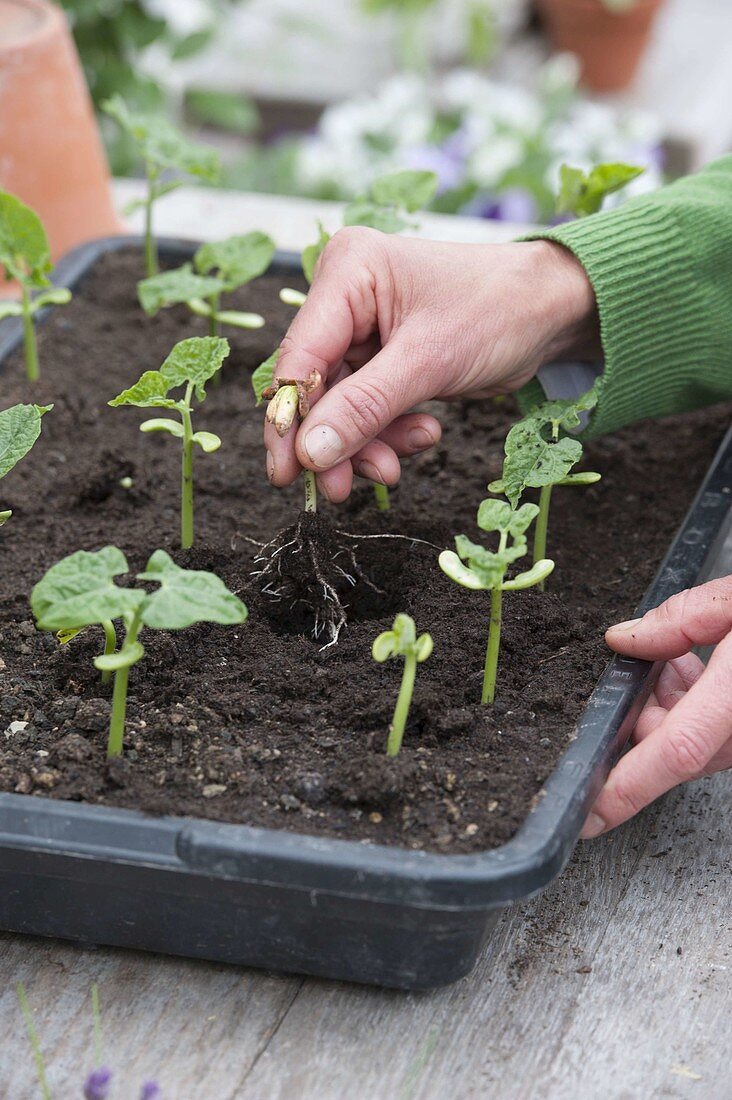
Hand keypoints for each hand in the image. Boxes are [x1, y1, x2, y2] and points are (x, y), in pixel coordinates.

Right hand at [265, 229, 597, 501]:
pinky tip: (424, 435)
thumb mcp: (429, 361)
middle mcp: (347, 296)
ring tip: (394, 468)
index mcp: (348, 272)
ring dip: (366, 443)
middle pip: (315, 386)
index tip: (288, 473)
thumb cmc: (499, 310)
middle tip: (339, 490)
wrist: (554, 310)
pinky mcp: (385, 358)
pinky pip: (369, 407)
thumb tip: (310, 453)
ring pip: (342, 405)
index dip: (288, 418)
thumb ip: (365, 407)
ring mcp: (364, 329)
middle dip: (334, 440)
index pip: (299, 355)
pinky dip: (389, 432)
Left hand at [582, 576, 731, 837]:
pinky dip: (699, 705)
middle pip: (681, 743)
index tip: (591, 813)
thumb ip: (684, 617)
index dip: (629, 787)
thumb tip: (626, 639)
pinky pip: (721, 734)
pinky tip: (703, 668)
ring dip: (675, 704)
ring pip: (700, 741)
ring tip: (688, 656)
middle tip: (652, 663)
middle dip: (650, 710)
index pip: (679, 750)